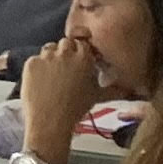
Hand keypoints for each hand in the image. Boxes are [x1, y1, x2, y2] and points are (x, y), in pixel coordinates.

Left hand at [19, 32, 106, 149]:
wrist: (51, 120)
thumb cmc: (76, 108)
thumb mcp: (97, 96)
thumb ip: (114, 88)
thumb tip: (131, 89)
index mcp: (84, 57)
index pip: (82, 44)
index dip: (80, 53)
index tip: (78, 62)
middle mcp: (66, 52)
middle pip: (65, 43)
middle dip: (66, 52)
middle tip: (65, 69)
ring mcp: (46, 56)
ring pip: (49, 49)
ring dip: (51, 58)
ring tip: (52, 76)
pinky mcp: (31, 62)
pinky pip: (35, 59)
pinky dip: (37, 67)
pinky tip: (40, 81)